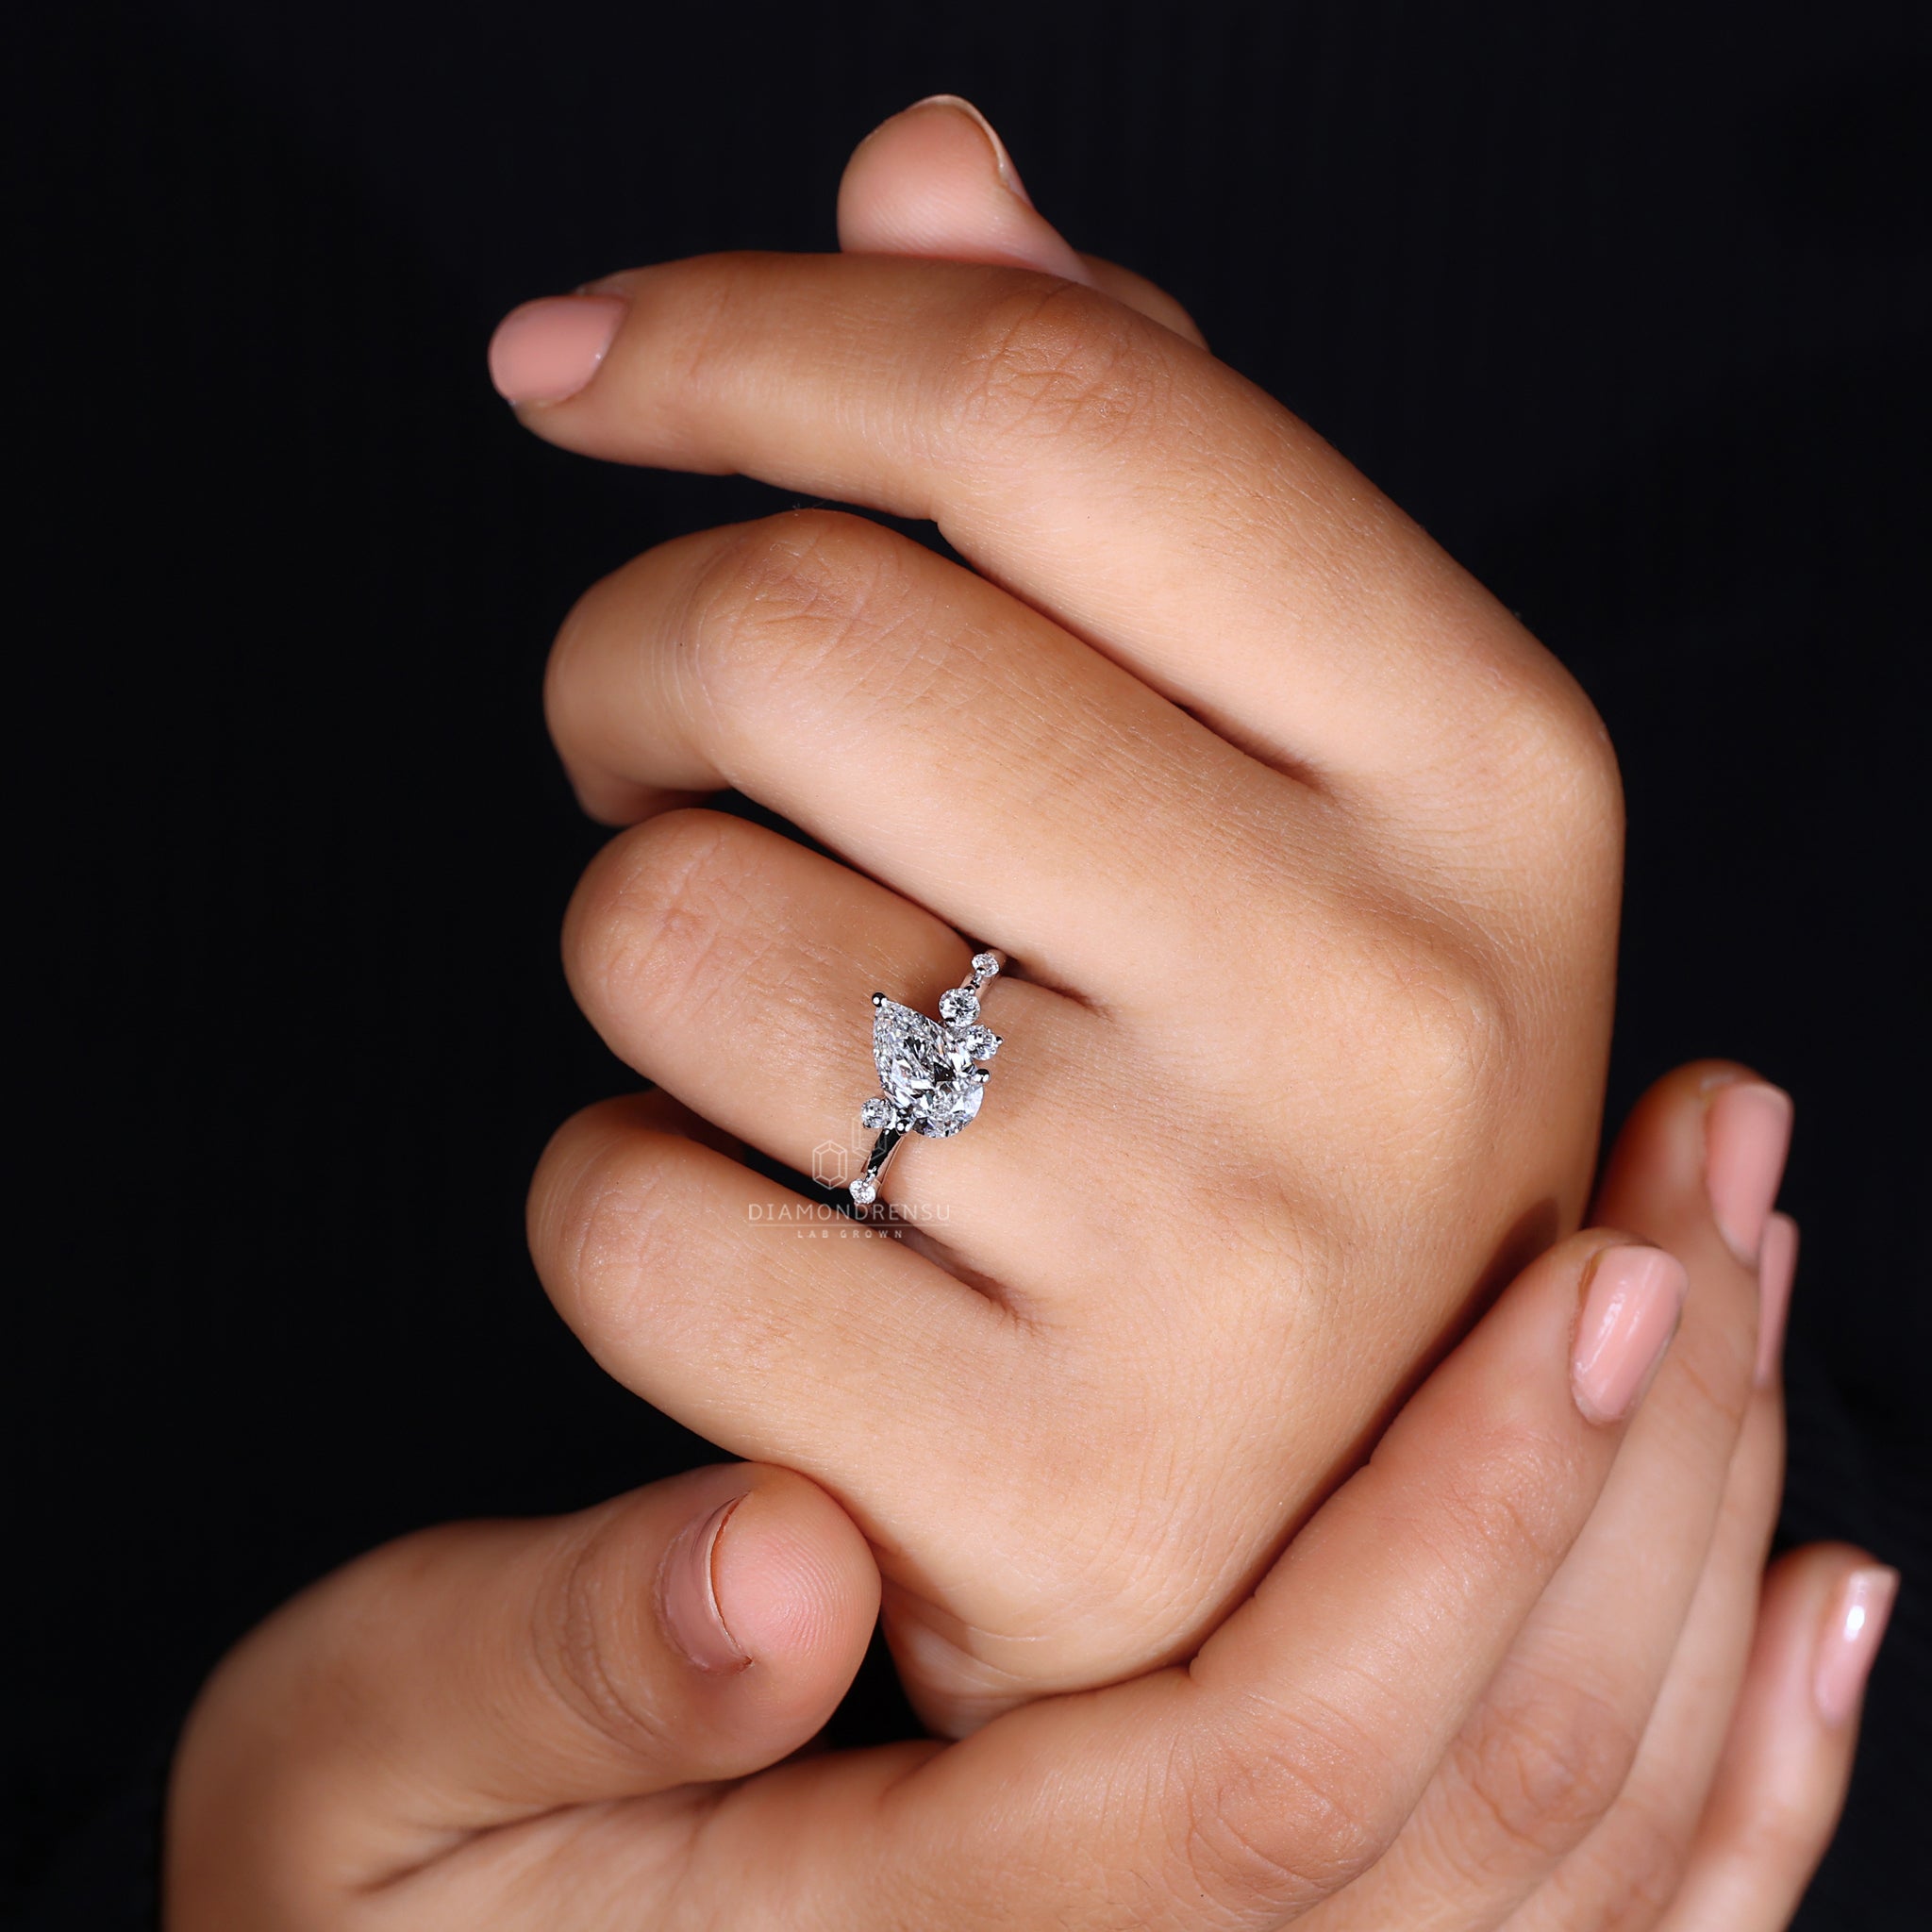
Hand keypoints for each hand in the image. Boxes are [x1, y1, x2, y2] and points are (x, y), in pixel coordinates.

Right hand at [167, 1067, 1888, 1928]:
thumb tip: (776, 1557)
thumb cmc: (369, 1887)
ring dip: (1699, 1566)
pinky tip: (1807, 1601)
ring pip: (1575, 1875)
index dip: (1455, 1522)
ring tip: (1750, 1288)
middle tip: (1714, 1187)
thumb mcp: (367, 1769)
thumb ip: (546, 1667)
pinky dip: (1728, 1785)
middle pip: (1487, 1812)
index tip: (1588, 1269)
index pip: (1272, 1771)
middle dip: (1641, 1490)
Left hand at [494, 97, 1630, 1732]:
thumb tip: (926, 176)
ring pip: (665, 925)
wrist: (1336, 1511)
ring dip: (649, 934)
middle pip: (802, 629)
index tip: (577, 363)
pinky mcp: (1033, 1494)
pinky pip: (619, 1221)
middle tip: (674, 743)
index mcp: (1485, 767)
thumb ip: (1131, 444)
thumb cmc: (1282, 1091)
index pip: (1056, 403)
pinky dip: (625, 1192)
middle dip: (638, 654)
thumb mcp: (1304, 760)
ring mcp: (1226, 1274)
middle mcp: (1393, 1007)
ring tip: (795, 1014)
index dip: (752, 333)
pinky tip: (778, 1234)